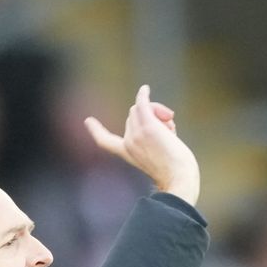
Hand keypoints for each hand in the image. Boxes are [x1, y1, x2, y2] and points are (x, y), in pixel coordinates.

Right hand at [84, 84, 200, 206]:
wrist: (178, 177)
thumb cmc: (175, 172)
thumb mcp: (159, 155)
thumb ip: (155, 137)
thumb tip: (165, 115)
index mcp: (127, 154)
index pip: (107, 142)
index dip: (97, 131)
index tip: (88, 121)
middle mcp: (128, 143)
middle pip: (134, 116)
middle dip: (151, 117)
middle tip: (171, 129)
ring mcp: (136, 133)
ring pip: (141, 108)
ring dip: (158, 112)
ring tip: (171, 127)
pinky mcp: (147, 125)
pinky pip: (142, 103)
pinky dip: (143, 94)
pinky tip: (145, 89)